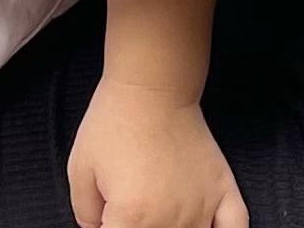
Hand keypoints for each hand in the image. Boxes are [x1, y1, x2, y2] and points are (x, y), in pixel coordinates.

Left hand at [65, 82, 245, 227]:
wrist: (152, 89)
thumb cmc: (114, 123)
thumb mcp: (80, 169)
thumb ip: (85, 213)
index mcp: (132, 218)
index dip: (111, 227)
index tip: (111, 215)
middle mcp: (170, 220)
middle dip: (138, 226)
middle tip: (133, 206)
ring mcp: (202, 208)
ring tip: (160, 211)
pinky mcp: (223, 191)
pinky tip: (207, 227)